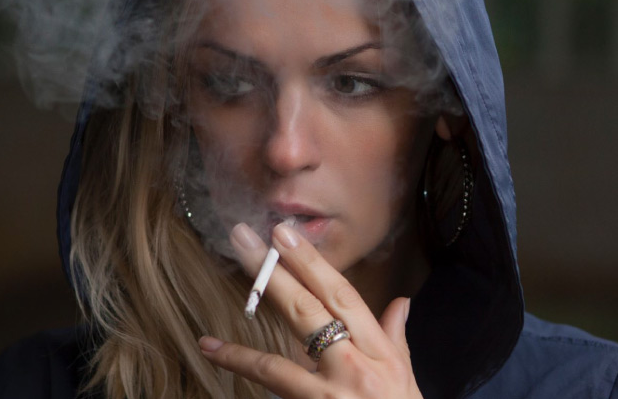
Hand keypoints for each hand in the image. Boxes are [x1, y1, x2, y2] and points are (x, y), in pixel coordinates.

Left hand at [199, 222, 423, 398]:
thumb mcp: (406, 378)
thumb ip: (395, 337)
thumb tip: (400, 303)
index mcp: (380, 353)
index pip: (344, 297)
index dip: (313, 264)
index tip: (285, 235)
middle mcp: (356, 368)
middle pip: (310, 312)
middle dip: (277, 273)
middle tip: (246, 239)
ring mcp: (331, 396)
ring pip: (280, 355)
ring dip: (248, 325)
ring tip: (224, 285)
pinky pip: (270, 386)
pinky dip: (240, 365)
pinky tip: (211, 349)